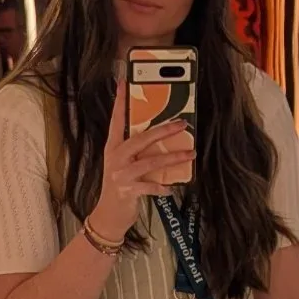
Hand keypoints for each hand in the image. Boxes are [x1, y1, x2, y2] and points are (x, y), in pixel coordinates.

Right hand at [87, 108, 194, 242]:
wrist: (108, 216)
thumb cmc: (119, 188)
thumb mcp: (123, 165)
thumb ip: (136, 151)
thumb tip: (160, 137)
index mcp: (113, 147)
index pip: (116, 120)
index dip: (120, 102)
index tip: (124, 83)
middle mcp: (116, 158)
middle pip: (141, 139)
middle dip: (164, 130)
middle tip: (183, 124)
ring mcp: (121, 174)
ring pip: (150, 162)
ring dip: (173, 158)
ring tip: (190, 154)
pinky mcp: (128, 191)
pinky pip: (150, 187)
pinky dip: (162, 187)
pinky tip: (172, 187)